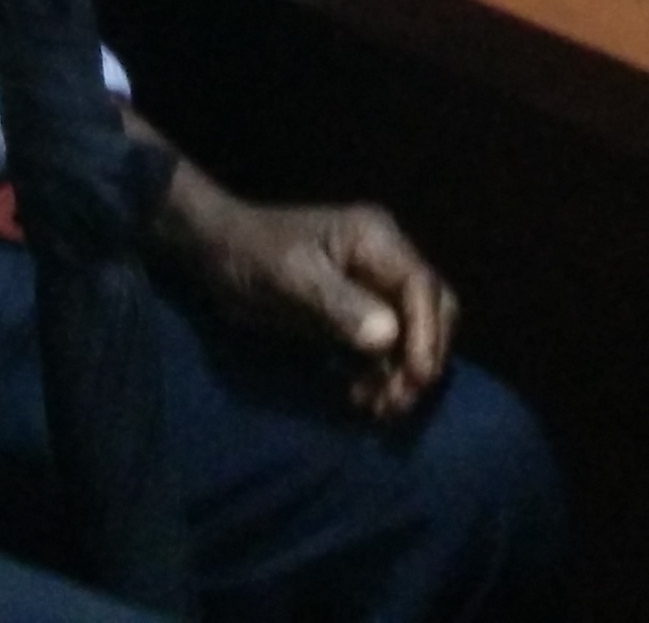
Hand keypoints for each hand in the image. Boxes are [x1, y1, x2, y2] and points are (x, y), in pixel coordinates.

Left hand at [160, 178, 458, 418]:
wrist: (217, 254)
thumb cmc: (253, 256)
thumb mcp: (291, 279)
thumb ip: (339, 305)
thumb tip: (388, 338)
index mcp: (377, 239)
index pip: (421, 287)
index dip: (426, 334)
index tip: (417, 378)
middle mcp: (386, 260)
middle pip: (431, 310)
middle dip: (423, 357)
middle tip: (401, 401)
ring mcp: (375, 286)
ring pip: (412, 333)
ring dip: (403, 373)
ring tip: (381, 409)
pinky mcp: (359, 313)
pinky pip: (387, 348)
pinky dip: (381, 375)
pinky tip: (362, 398)